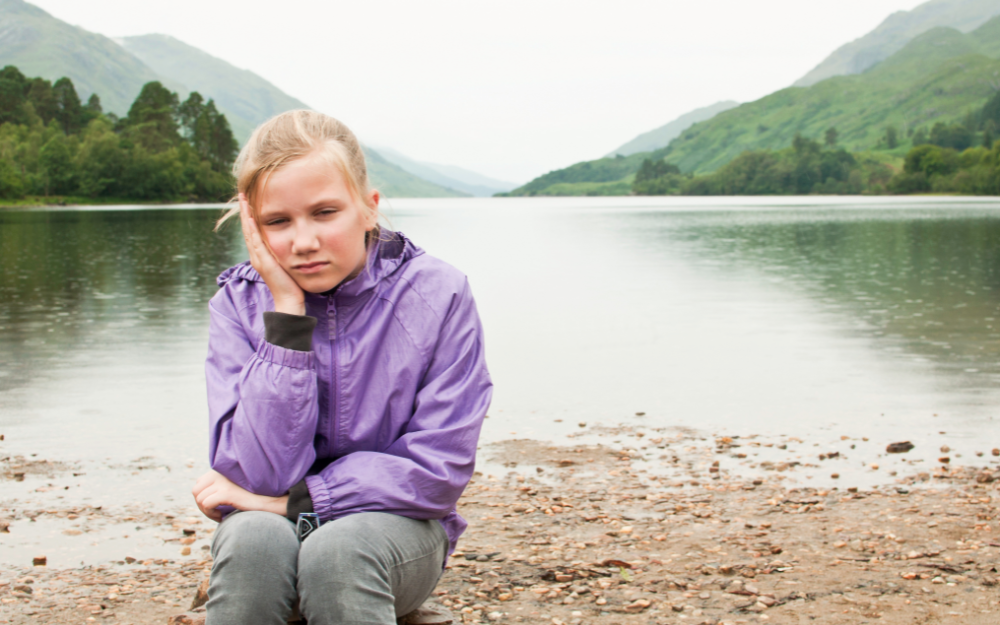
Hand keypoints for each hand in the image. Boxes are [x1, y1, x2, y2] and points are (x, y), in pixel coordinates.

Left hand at [192, 470, 288, 521]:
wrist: (270, 502)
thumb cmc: (252, 499)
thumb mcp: (233, 489)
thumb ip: (218, 488)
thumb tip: (199, 497)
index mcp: (221, 470)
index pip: (199, 483)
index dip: (204, 498)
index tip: (216, 507)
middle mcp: (220, 473)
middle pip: (196, 491)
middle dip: (202, 505)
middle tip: (215, 513)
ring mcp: (223, 481)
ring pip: (199, 499)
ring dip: (207, 511)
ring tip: (220, 515)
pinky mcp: (227, 492)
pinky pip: (206, 503)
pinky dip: (211, 514)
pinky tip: (222, 517)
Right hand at [240, 193, 304, 315]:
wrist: (289, 301)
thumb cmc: (292, 285)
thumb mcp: (289, 264)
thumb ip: (287, 254)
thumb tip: (295, 244)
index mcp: (262, 255)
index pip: (254, 231)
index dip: (251, 216)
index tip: (250, 201)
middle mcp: (257, 255)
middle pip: (248, 228)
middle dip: (245, 211)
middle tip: (242, 194)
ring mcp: (258, 258)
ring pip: (249, 232)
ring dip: (246, 215)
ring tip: (243, 199)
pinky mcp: (263, 261)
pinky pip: (255, 241)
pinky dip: (251, 228)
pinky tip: (250, 217)